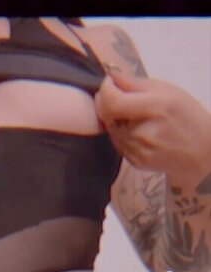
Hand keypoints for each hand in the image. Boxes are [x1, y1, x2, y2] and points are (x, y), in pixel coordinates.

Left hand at [94, 70, 210, 186]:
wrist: (198, 152)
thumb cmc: (185, 116)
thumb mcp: (167, 90)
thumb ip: (135, 83)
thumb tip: (111, 76)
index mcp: (155, 108)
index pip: (114, 102)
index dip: (105, 90)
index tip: (108, 83)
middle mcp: (144, 132)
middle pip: (108, 116)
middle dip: (105, 102)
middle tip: (113, 94)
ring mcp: (138, 150)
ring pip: (110, 129)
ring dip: (113, 118)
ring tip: (130, 113)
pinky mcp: (134, 161)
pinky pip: (117, 142)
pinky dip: (120, 132)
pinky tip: (135, 128)